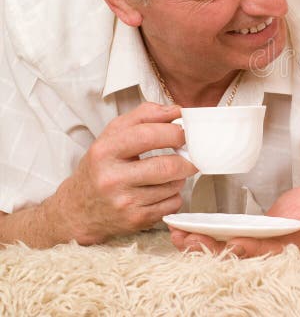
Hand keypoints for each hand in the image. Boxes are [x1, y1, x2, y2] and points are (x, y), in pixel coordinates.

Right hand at [48, 102, 196, 243]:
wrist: (77, 210)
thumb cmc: (100, 167)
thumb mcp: (112, 135)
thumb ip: (143, 116)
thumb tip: (176, 111)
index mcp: (104, 152)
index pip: (147, 136)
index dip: (173, 132)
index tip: (184, 132)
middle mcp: (112, 179)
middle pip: (167, 166)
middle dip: (186, 158)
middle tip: (189, 154)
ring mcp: (124, 202)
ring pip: (173, 185)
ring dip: (179, 177)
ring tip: (169, 173)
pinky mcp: (136, 220)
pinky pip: (172, 204)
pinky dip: (174, 195)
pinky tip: (162, 191)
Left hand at [170, 174, 299, 257]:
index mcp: (284, 245)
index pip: (266, 249)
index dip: (251, 247)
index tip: (235, 242)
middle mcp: (263, 253)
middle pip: (235, 255)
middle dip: (212, 249)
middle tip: (190, 240)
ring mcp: (247, 250)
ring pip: (220, 252)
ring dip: (198, 246)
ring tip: (178, 236)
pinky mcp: (234, 244)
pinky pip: (213, 245)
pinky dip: (197, 240)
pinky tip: (179, 233)